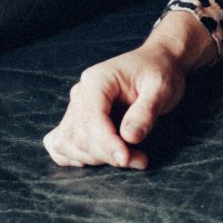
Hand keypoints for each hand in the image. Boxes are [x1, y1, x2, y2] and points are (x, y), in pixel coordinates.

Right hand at [42, 11, 214, 169]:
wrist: (157, 63)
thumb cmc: (159, 72)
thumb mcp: (161, 89)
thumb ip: (145, 112)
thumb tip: (129, 138)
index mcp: (97, 81)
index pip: (91, 120)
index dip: (108, 144)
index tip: (128, 158)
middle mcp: (81, 93)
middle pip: (78, 136)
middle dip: (107, 155)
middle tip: (139, 159)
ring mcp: (76, 106)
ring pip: (67, 143)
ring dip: (95, 159)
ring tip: (129, 157)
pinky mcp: (78, 119)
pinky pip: (61, 142)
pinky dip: (74, 156)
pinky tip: (99, 158)